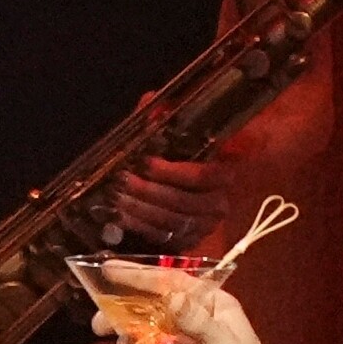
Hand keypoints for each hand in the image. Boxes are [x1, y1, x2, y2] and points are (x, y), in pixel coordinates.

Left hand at [109, 119, 290, 250]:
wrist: (189, 188)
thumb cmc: (182, 157)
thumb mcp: (176, 134)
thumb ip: (164, 118)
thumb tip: (149, 101)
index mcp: (224, 172)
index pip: (205, 175)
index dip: (174, 172)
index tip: (147, 163)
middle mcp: (219, 202)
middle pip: (184, 202)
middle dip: (149, 192)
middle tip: (124, 180)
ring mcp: (205, 225)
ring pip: (172, 222)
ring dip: (141, 210)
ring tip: (117, 197)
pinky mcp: (190, 242)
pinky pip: (165, 238)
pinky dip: (141, 227)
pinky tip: (122, 215)